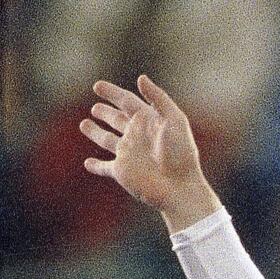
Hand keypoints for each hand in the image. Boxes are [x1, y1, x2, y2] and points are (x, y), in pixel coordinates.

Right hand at [80, 75, 219, 232]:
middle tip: (95, 107)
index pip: (127, 102)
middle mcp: (137, 137)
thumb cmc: (181, 154)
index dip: (113, 93)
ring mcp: (129, 154)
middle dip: (106, 113)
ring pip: (108, 140)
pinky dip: (96, 166)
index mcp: (149, 122)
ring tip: (84, 124)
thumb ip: (159, 98)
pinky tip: (88, 163)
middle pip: (118, 120)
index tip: (97, 86)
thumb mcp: (175, 120)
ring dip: (96, 133)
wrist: (180, 187)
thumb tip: (140, 77)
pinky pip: (105, 168)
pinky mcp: (121, 172)